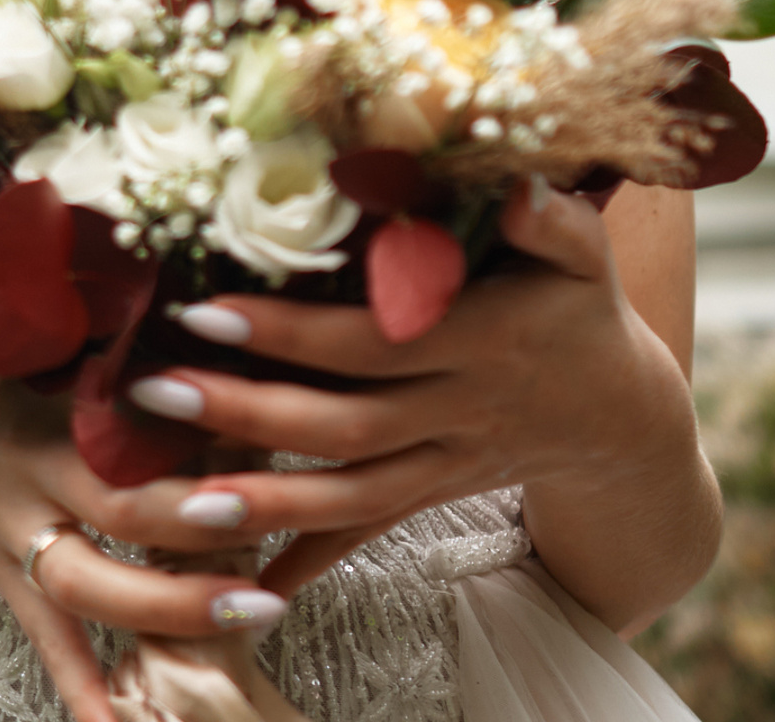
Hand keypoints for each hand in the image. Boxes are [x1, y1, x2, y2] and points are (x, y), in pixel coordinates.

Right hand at [0, 357, 292, 721]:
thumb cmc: (17, 373)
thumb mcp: (64, 341)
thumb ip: (135, 341)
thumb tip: (235, 332)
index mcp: (55, 399)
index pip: (124, 409)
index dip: (188, 419)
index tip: (256, 416)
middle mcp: (34, 470)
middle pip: (115, 500)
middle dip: (191, 515)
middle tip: (261, 512)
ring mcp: (17, 535)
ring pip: (89, 583)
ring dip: (171, 604)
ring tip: (255, 609)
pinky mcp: (9, 585)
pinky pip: (50, 645)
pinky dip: (89, 692)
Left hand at [119, 183, 707, 608]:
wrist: (621, 417)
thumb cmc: (582, 308)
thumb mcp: (583, 254)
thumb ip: (551, 218)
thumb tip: (513, 183)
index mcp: (479, 345)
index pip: (370, 343)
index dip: (291, 332)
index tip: (207, 310)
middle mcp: (455, 413)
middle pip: (342, 425)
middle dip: (246, 412)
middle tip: (152, 387)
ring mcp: (441, 466)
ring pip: (347, 496)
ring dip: (263, 501)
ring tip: (176, 500)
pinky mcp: (428, 496)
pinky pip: (364, 536)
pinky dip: (305, 562)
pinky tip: (241, 592)